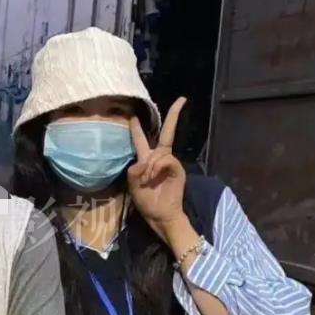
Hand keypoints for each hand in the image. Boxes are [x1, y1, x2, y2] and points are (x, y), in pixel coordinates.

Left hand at [127, 97, 188, 240]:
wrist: (159, 215)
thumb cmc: (146, 201)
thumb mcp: (132, 184)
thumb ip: (134, 170)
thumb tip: (146, 161)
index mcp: (147, 160)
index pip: (142, 139)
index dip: (138, 127)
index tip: (134, 114)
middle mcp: (160, 158)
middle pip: (167, 133)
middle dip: (173, 115)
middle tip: (181, 100)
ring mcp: (171, 163)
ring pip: (160, 152)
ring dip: (151, 165)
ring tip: (147, 179)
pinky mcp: (178, 169)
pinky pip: (166, 160)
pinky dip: (157, 168)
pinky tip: (153, 177)